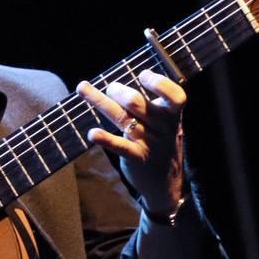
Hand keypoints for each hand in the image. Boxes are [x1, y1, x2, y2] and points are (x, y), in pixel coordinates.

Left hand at [78, 70, 185, 214]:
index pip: (176, 97)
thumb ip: (151, 104)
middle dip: (118, 92)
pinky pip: (120, 146)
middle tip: (111, 89)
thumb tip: (122, 81)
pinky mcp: (136, 158)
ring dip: (100, 102)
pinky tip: (92, 133)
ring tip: (82, 88)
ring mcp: (148, 143)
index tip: (143, 75)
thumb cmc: (161, 143)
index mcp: (172, 115)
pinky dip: (106, 139)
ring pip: (121, 118)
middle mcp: (161, 128)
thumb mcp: (165, 123)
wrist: (166, 183)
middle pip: (137, 103)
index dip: (160, 83)